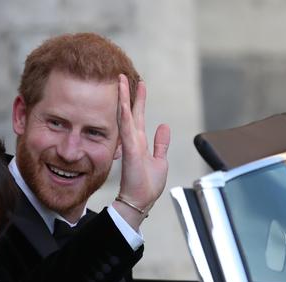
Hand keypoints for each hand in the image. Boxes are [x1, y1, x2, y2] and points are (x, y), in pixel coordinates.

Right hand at [113, 74, 169, 227]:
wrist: (139, 201)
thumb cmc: (147, 186)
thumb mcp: (160, 161)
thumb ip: (161, 143)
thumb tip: (164, 126)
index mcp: (140, 143)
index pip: (138, 117)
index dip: (139, 100)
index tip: (138, 84)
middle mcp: (133, 141)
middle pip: (130, 112)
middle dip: (128, 93)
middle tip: (124, 76)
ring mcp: (130, 144)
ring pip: (125, 116)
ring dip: (123, 99)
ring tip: (121, 82)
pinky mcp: (131, 151)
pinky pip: (127, 129)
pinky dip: (124, 115)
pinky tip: (123, 103)